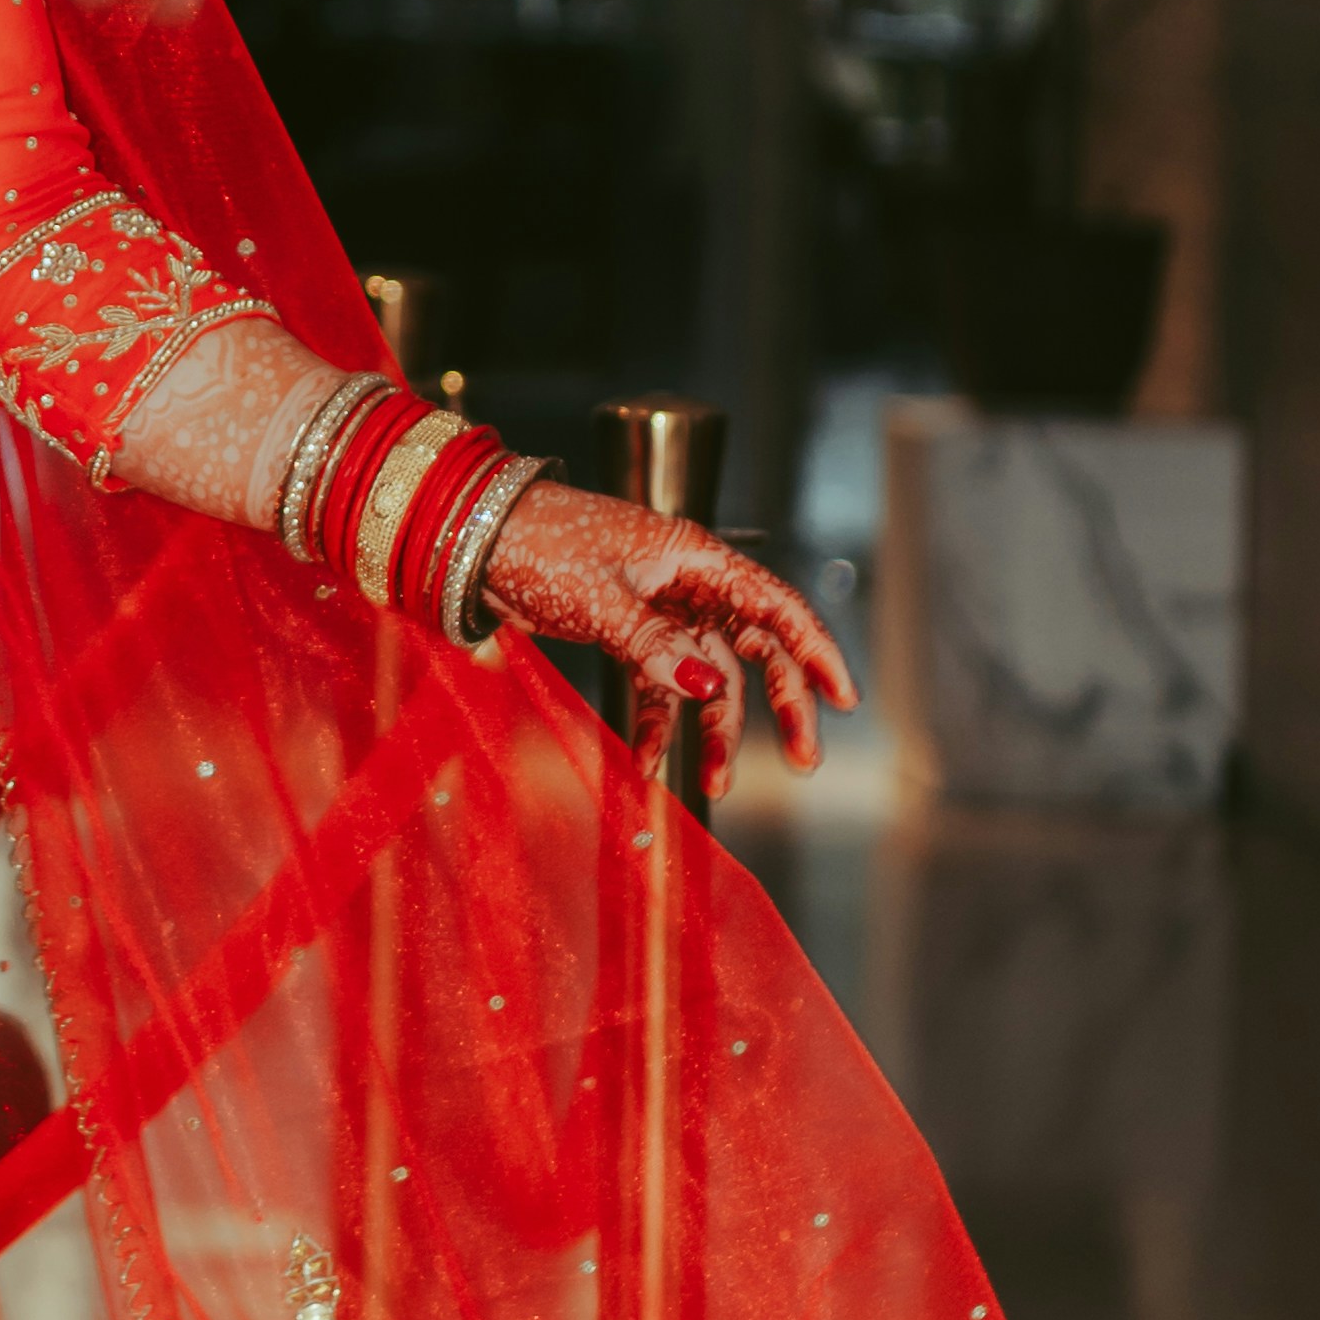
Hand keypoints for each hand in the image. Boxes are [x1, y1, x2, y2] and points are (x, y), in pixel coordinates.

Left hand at [478, 480, 853, 782]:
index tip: (845, 697)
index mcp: (696, 558)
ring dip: (711, 730)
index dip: (817, 650)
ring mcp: (660, 612)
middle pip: (754, 649)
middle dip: (780, 705)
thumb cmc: (540, 543)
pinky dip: (656, 725)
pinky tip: (648, 763)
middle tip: (805, 759)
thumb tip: (706, 687)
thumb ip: (655, 644)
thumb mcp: (601, 597)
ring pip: (706, 678)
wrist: (474, 536)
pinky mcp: (627, 636)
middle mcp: (688, 585)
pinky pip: (657, 688)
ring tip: (714, 782)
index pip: (776, 605)